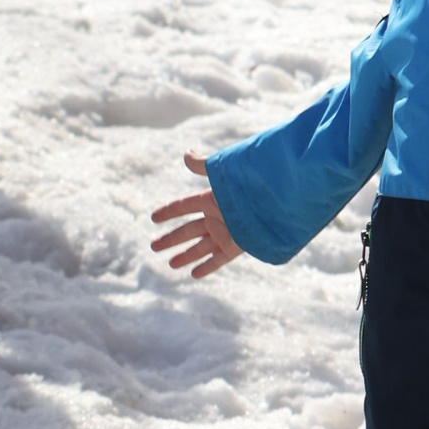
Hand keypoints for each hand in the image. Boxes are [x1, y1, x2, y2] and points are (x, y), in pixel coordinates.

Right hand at [150, 152, 241, 281]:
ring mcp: (225, 233)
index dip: (168, 212)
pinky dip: (206, 267)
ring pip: (199, 247)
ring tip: (170, 264)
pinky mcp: (235, 247)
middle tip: (153, 247)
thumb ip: (202, 166)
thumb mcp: (221, 173)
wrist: (275, 201)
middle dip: (170, 239)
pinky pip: (217, 260)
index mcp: (210, 199)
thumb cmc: (247, 184)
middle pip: (188, 230)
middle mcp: (216, 217)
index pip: (183, 207)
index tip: (153, 218)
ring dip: (185, 256)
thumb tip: (185, 154)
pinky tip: (193, 274)